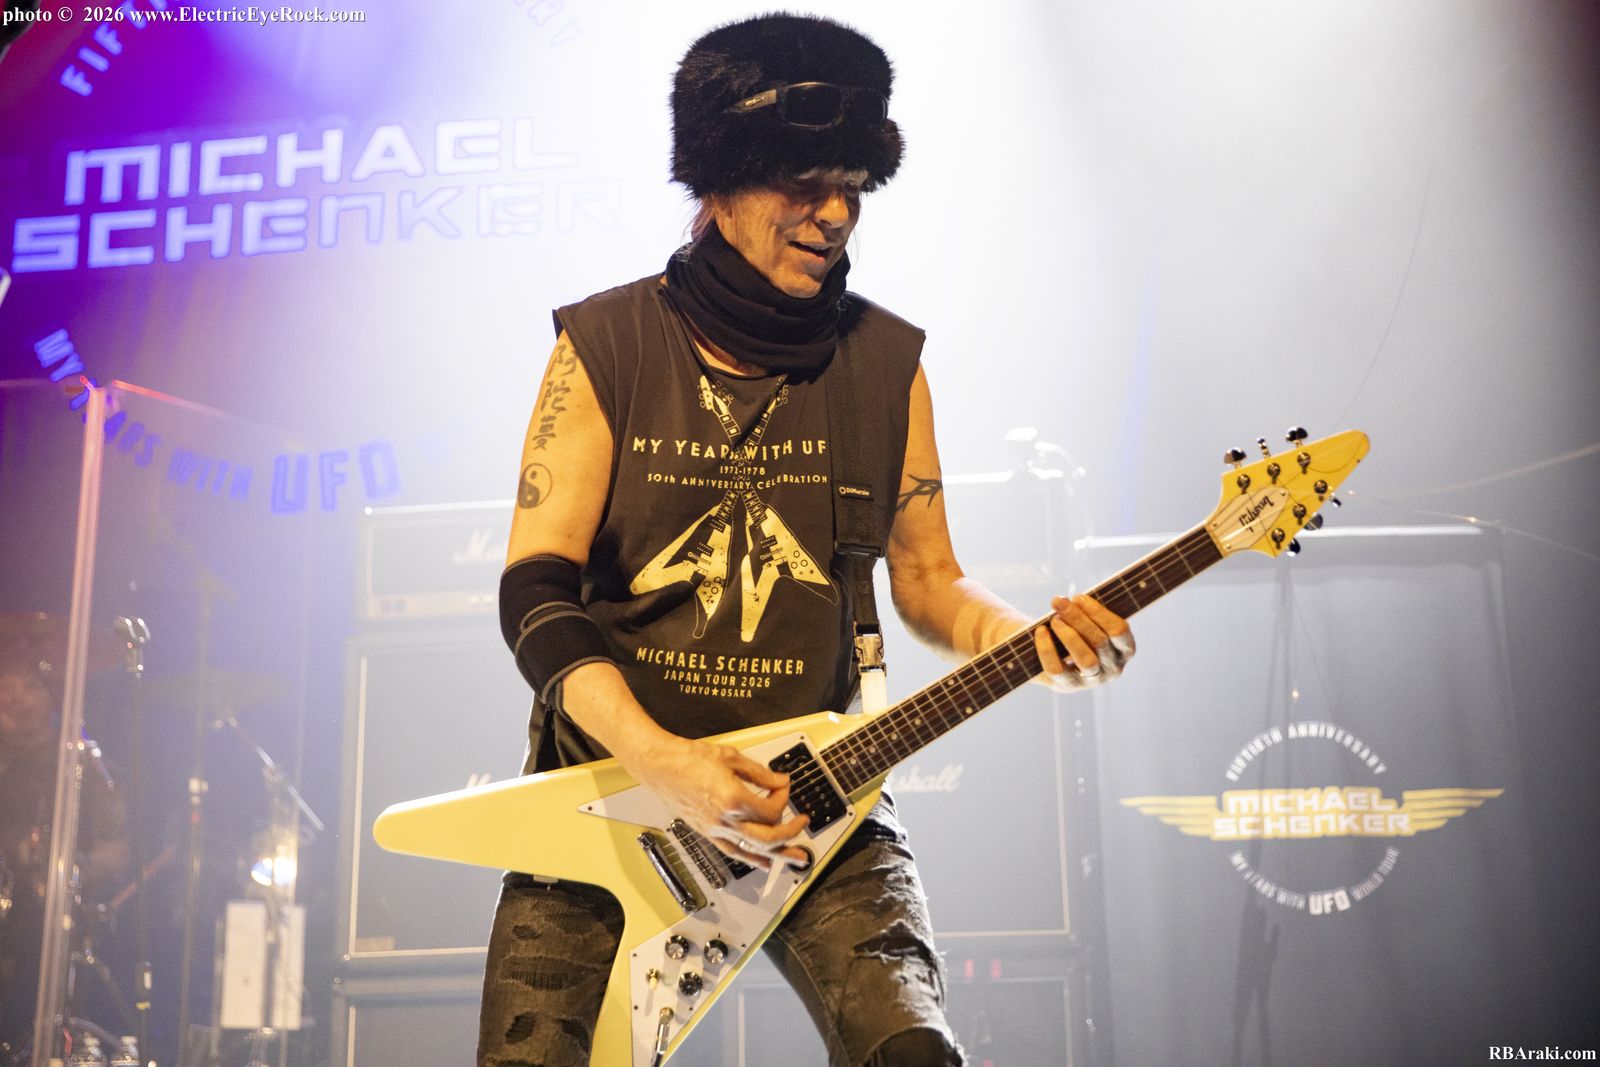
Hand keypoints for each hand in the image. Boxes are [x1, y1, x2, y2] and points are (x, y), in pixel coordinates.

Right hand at [619, 731, 809, 869]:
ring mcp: (715, 829)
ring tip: (797, 858)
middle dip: (791, 831)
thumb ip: (759, 772)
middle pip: (769, 836)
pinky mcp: (707, 832)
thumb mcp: (730, 757)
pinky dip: (752, 859)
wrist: (659, 766)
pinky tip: (765, 863)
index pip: (772, 808)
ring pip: (754, 850)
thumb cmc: (687, 758)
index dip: (783, 795)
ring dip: (779, 854)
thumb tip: (779, 780)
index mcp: (733, 798)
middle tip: (803, 822)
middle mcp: (725, 819)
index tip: (782, 784)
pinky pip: (733, 852)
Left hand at [1032, 594, 1135, 691]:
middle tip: (1059, 602)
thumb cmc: (1077, 629)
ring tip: (1054, 619)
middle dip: (1077, 618)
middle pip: (1100, 642)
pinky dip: (1047, 648)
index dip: (1098, 612)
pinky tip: (1041, 631)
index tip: (1078, 597)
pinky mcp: (1068, 687)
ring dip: (1068, 636)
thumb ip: (1088, 610)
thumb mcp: (1088, 619)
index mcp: (1124, 648)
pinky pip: (1058, 670)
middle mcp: (1113, 668)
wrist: (1053, 651)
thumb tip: (1075, 601)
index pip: (1119, 630)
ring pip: (1086, 660)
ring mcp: (1092, 681)